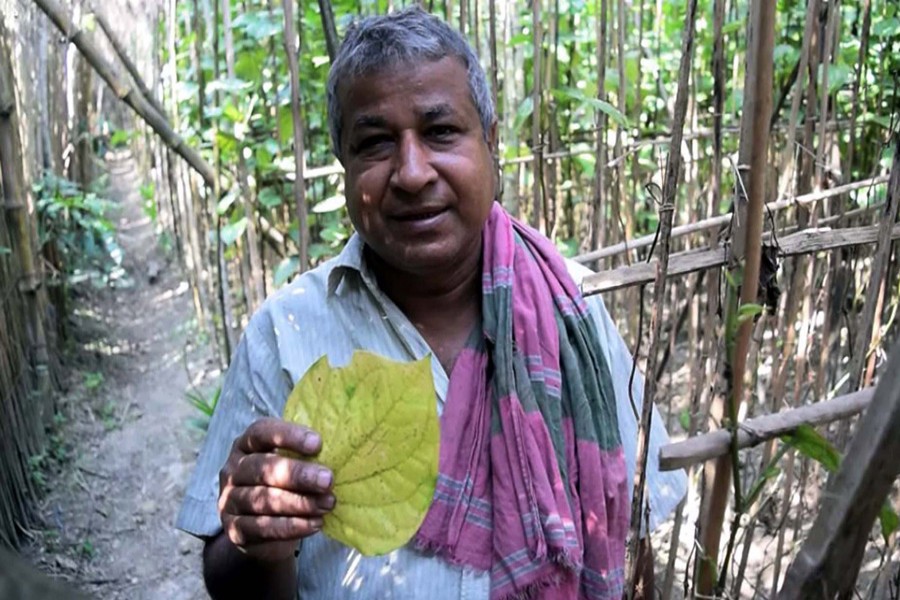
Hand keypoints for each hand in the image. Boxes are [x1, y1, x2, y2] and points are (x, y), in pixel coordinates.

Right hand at [217, 418, 334, 561]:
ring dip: (299, 503)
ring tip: (327, 504)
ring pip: (263, 500)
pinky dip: (291, 527)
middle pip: (262, 468)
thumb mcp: (291, 464)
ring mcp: (230, 501)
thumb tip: (341, 449)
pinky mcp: (234, 530)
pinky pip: (263, 528)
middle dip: (298, 474)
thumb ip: (306, 455)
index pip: (261, 433)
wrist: (263, 530)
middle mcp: (233, 470)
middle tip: (328, 480)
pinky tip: (315, 524)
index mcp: (246, 445)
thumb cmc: (284, 485)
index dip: (288, 436)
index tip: (318, 443)